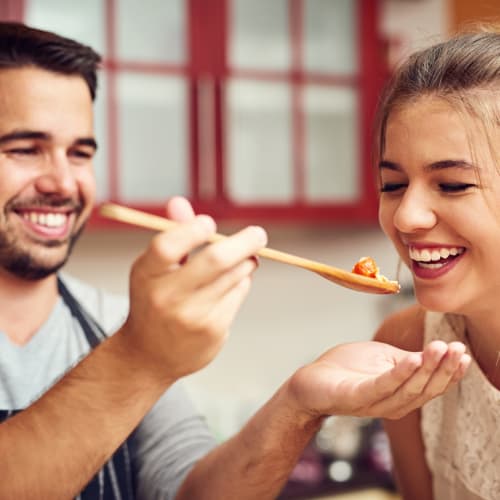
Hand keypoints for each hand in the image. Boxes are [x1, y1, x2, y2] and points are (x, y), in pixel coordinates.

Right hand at [122, 197, 266, 380]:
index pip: (168, 246)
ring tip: (241, 260)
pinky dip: (240, 282)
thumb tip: (179, 201)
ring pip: (234, 275)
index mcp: (147, 275)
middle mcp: (167, 297)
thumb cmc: (155, 300)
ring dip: (245, 261)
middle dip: (244, 242)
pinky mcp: (212, 330)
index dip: (192, 230)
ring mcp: (192, 316)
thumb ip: (172, 234)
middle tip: (259, 234)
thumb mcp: (155, 268)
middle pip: (215, 260)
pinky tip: (229, 286)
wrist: (149, 355)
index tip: (209, 224)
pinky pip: (238, 293)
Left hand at [286, 340, 470, 419]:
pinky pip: (381, 387)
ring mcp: (374, 403)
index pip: (432, 385)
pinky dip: (398, 374)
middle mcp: (392, 403)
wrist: (311, 381)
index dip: (450, 371)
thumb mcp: (383, 358)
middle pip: (425, 389)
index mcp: (401, 393)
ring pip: (408, 389)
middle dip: (444, 369)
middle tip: (456, 348)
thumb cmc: (347, 368)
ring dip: (426, 368)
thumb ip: (408, 359)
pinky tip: (411, 359)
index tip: (463, 351)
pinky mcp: (355, 397)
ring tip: (439, 348)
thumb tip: (438, 352)